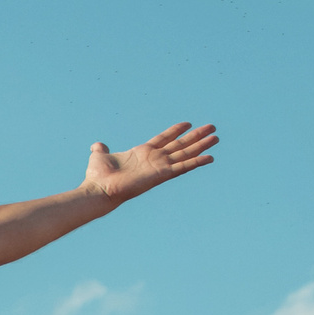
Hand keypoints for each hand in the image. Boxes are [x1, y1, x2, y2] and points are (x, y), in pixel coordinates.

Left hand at [83, 121, 217, 203]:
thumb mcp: (99, 156)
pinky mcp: (162, 175)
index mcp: (142, 153)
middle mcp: (154, 159)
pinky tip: (210, 157)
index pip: (163, 139)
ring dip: (201, 146)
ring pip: (185, 154)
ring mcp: (159, 167)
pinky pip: (183, 167)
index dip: (175, 131)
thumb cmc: (98, 177)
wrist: (99, 190)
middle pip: (180, 145)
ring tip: (216, 138)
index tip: (188, 123)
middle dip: (196, 137)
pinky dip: (196, 162)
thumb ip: (101, 150)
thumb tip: (97, 146)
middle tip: (212, 128)